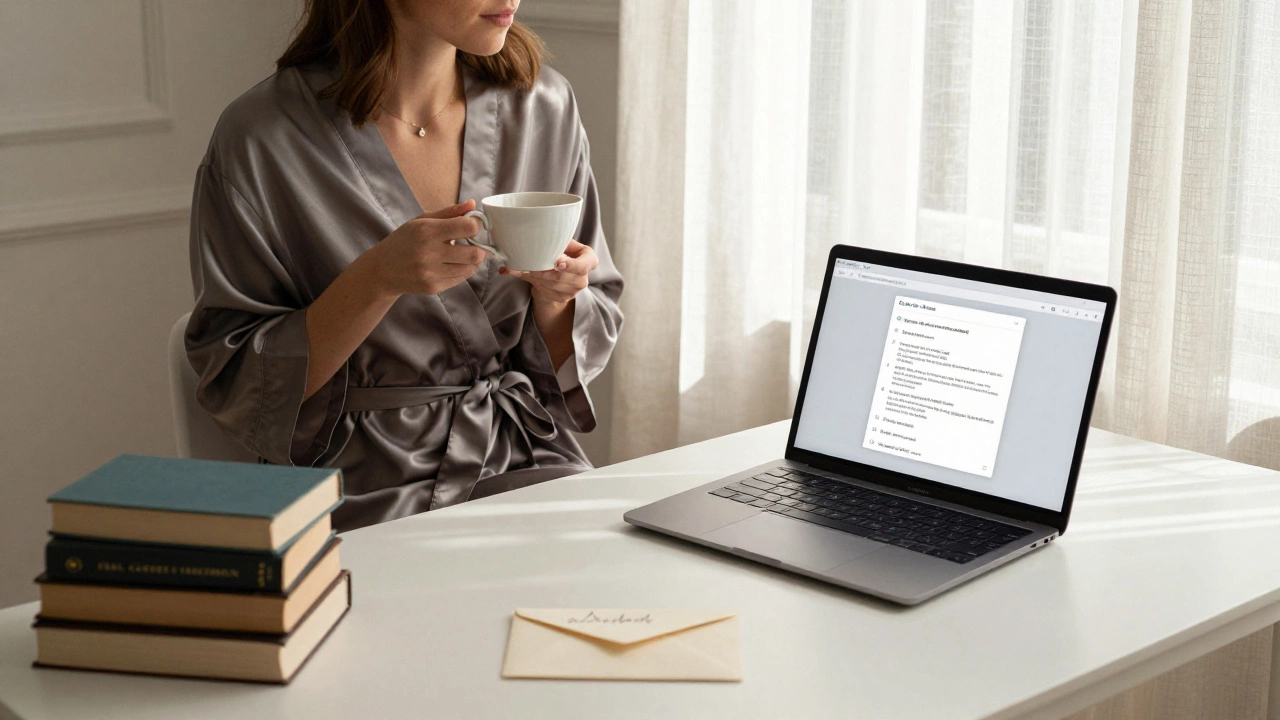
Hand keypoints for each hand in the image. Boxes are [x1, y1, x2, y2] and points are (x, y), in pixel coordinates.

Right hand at [366, 200, 486, 295]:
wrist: (382, 270)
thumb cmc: (404, 240)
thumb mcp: (422, 221)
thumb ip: (449, 212)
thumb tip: (473, 204)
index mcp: (427, 231)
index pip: (468, 227)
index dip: (476, 225)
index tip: (473, 226)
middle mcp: (429, 253)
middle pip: (474, 253)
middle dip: (480, 248)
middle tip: (475, 245)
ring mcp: (431, 273)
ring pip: (470, 269)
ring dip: (472, 261)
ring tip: (463, 255)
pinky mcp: (433, 287)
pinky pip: (460, 279)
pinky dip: (462, 271)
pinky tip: (453, 264)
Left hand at [499, 239, 597, 305]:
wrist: (558, 273)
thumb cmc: (562, 252)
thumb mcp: (563, 243)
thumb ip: (556, 240)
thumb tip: (533, 236)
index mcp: (589, 259)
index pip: (583, 264)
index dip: (571, 265)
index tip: (557, 263)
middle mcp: (584, 277)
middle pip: (563, 276)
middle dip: (545, 271)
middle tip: (532, 266)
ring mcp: (574, 290)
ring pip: (552, 285)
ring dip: (537, 277)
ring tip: (528, 268)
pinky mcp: (563, 298)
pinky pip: (547, 291)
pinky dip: (534, 282)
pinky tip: (527, 275)